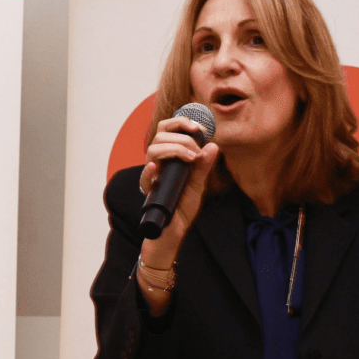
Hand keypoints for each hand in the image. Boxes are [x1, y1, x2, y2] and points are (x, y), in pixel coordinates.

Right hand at [137, 116, 219, 313]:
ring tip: (190, 157)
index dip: (180, 122)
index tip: (198, 127)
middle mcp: (158, 165)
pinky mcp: (150, 193)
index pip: (168, 130)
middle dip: (180, 135)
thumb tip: (213, 145)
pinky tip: (157, 167)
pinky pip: (145, 178)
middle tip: (196, 147)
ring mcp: (153, 177)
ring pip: (152, 151)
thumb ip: (203, 167)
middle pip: (159, 135)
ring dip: (173, 149)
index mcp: (169, 159)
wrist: (172, 235)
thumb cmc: (181, 212)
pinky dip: (150, 170)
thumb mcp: (197, 187)